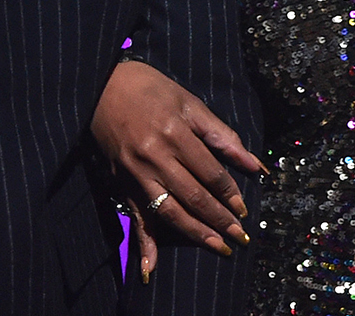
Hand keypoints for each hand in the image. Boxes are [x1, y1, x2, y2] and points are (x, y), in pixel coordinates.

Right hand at [90, 59, 264, 279]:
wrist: (99, 84)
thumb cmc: (149, 88)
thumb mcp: (189, 102)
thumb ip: (221, 135)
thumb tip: (255, 164)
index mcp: (175, 133)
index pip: (211, 173)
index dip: (230, 194)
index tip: (244, 211)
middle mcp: (155, 157)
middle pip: (194, 197)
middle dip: (220, 220)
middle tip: (240, 238)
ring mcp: (136, 173)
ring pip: (170, 211)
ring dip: (195, 234)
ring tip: (217, 247)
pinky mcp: (122, 182)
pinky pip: (135, 217)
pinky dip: (142, 245)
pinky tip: (149, 269)